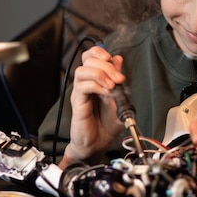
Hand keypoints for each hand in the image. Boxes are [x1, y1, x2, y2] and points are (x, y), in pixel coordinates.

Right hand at [60, 45, 125, 167]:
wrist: (98, 144)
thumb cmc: (106, 124)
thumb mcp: (119, 99)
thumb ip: (118, 80)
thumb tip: (118, 59)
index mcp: (95, 79)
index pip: (91, 56)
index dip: (100, 52)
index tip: (112, 58)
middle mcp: (86, 83)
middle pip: (87, 60)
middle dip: (105, 65)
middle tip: (119, 78)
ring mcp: (80, 92)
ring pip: (82, 71)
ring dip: (100, 74)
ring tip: (112, 85)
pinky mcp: (77, 103)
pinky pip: (82, 87)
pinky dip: (96, 86)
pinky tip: (107, 93)